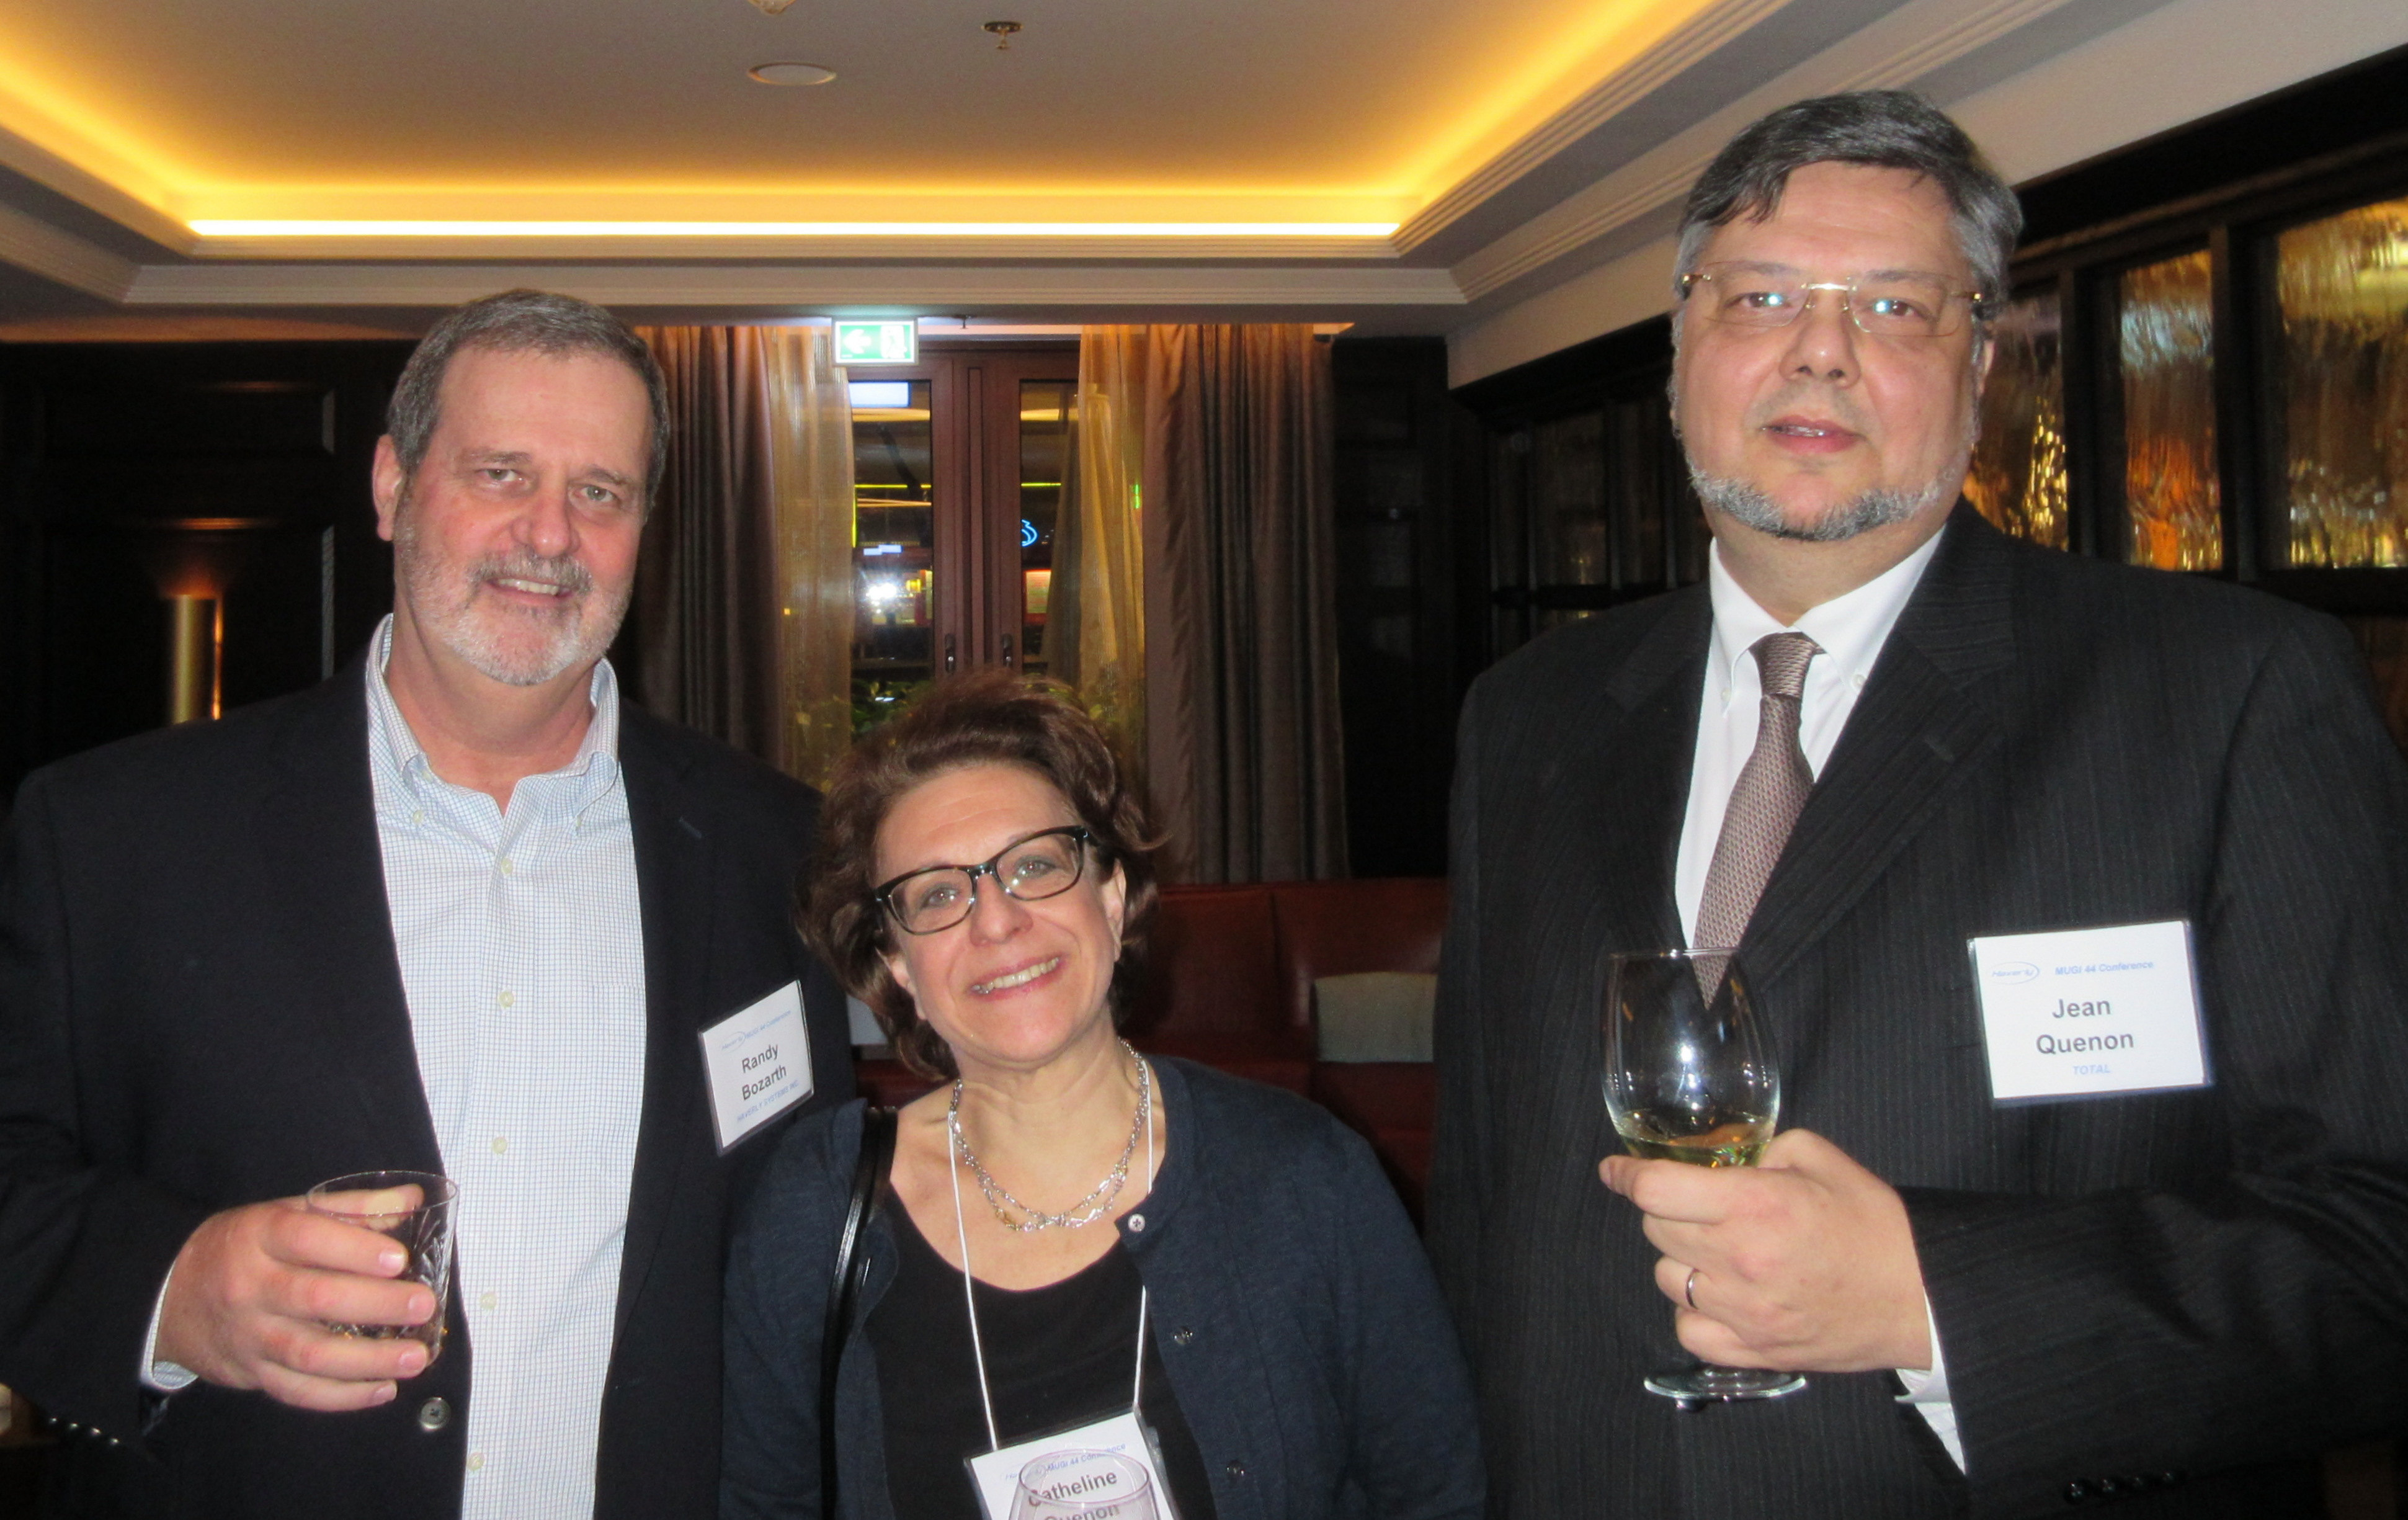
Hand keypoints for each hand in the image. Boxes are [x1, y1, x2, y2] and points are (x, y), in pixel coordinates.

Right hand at [155, 1198, 436, 1410]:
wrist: (172, 1296)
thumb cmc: (245, 1247)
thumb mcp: (286, 1213)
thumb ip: (351, 1207)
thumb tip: (412, 1200)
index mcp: (261, 1237)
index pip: (307, 1238)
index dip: (354, 1249)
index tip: (399, 1259)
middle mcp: (252, 1287)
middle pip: (314, 1299)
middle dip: (375, 1305)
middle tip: (422, 1305)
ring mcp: (251, 1335)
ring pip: (309, 1354)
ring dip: (368, 1360)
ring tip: (415, 1357)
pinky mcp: (251, 1373)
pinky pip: (297, 1391)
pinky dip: (342, 1397)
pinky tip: (382, 1390)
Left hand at [1599, 1128, 1931, 1373]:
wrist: (1920, 1297)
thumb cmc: (1874, 1225)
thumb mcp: (1820, 1159)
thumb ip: (1762, 1149)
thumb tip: (1718, 1158)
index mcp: (1757, 1206)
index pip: (1658, 1190)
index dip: (1626, 1175)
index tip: (1615, 1169)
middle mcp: (1742, 1261)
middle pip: (1657, 1229)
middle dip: (1667, 1209)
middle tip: (1697, 1205)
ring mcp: (1745, 1313)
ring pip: (1668, 1278)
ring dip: (1682, 1258)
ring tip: (1719, 1251)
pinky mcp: (1754, 1351)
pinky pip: (1689, 1329)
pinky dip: (1695, 1311)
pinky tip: (1722, 1295)